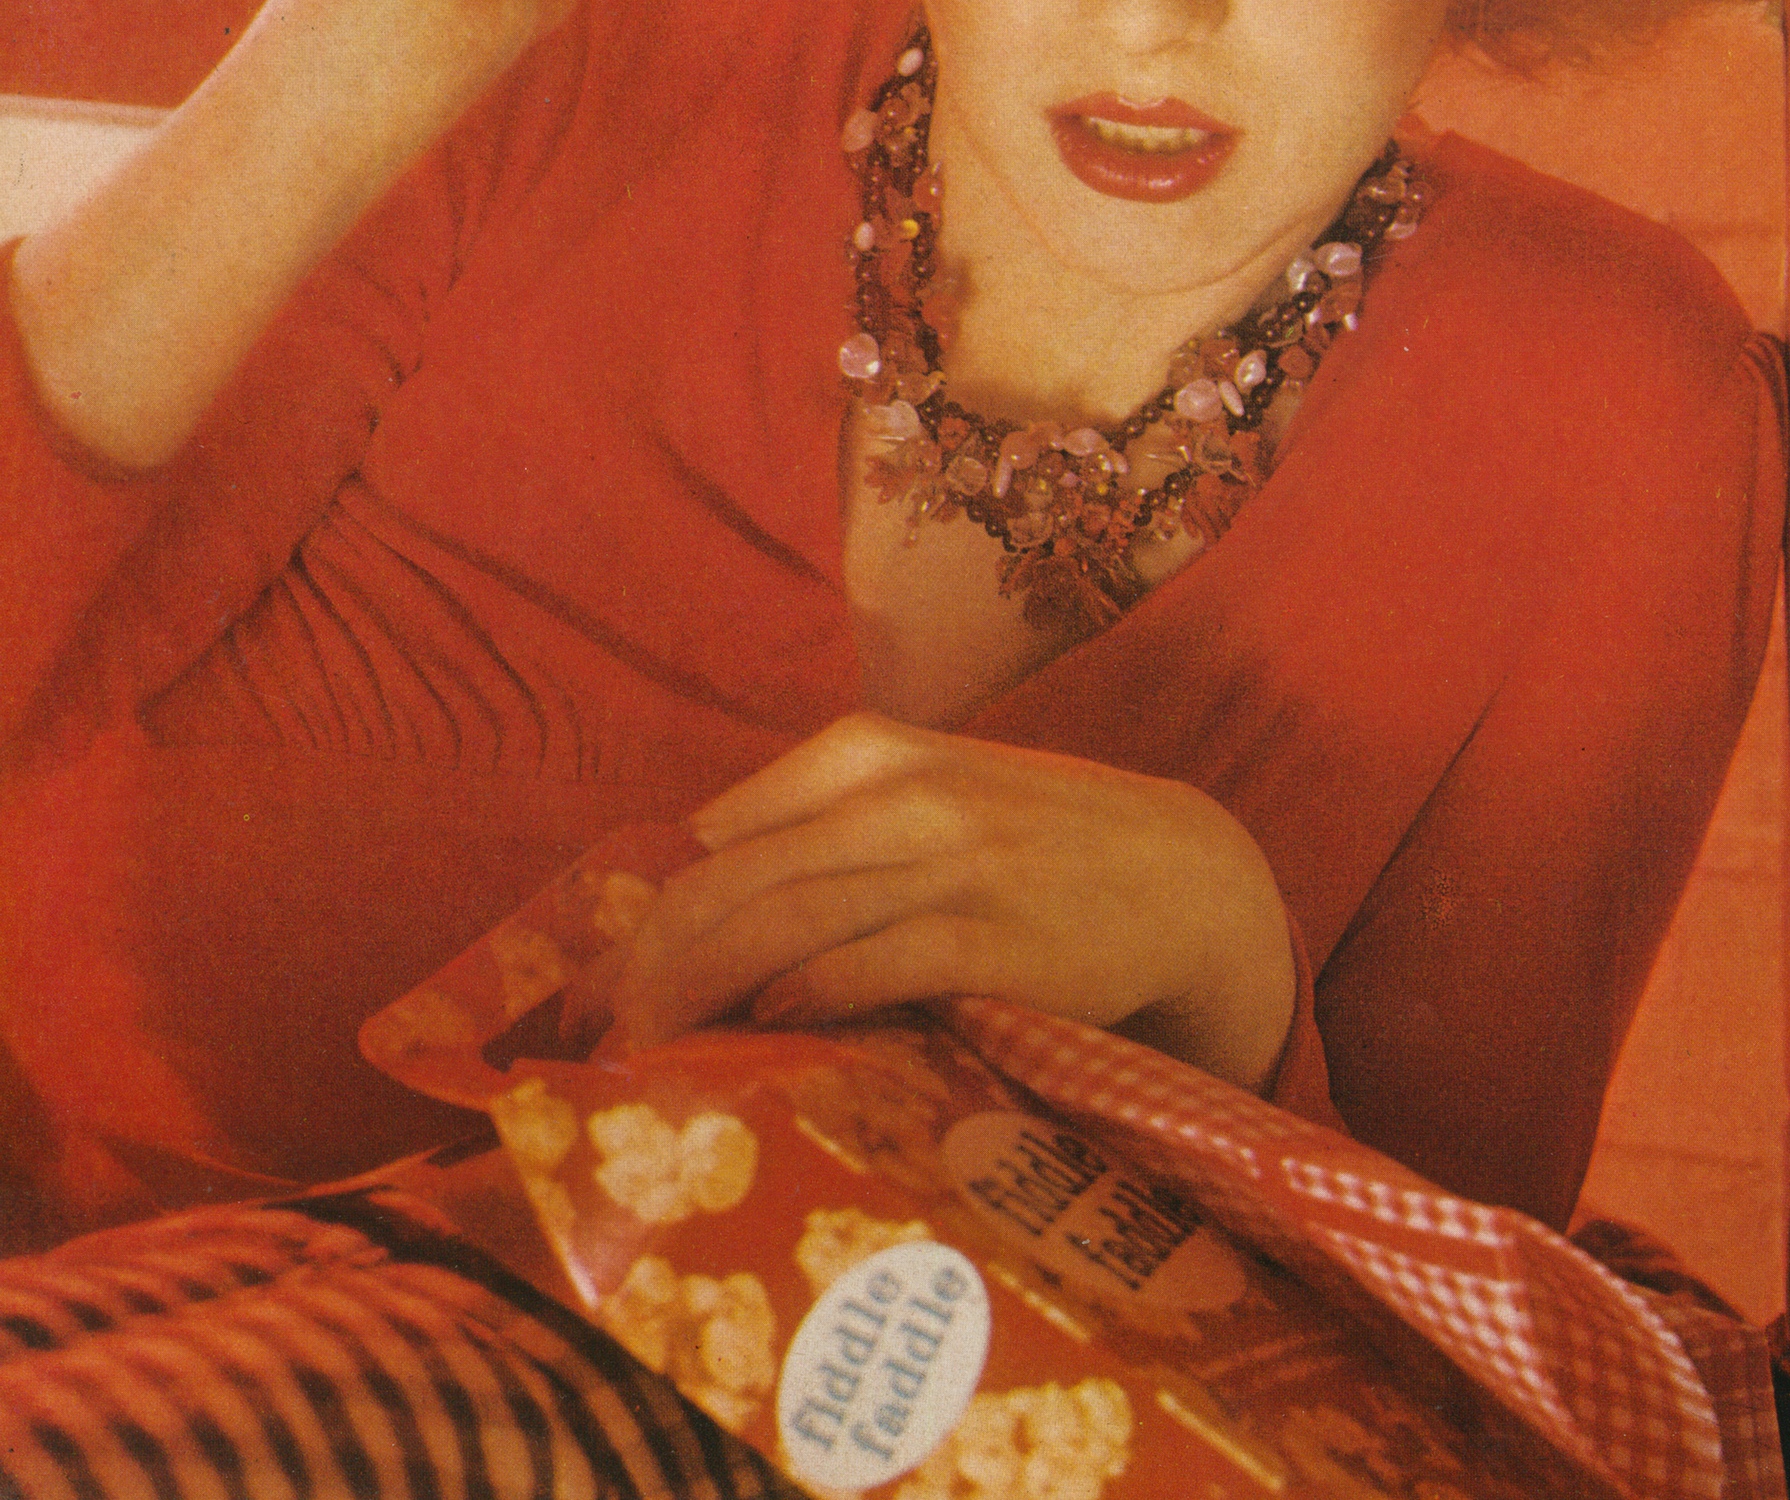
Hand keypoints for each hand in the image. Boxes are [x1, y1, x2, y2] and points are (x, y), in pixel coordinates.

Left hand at [595, 714, 1298, 1092]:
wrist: (1183, 874)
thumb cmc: (1035, 840)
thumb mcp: (929, 793)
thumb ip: (824, 826)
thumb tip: (694, 881)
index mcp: (870, 750)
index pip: (720, 832)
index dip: (644, 914)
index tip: (594, 981)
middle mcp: (900, 795)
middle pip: (732, 881)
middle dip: (647, 964)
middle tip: (592, 1034)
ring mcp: (948, 864)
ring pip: (783, 923)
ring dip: (698, 996)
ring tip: (645, 1053)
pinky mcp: (992, 938)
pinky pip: (871, 965)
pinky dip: (806, 998)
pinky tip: (767, 1029)